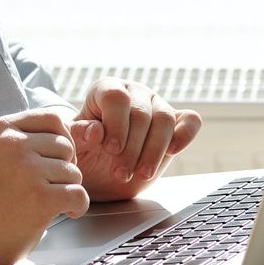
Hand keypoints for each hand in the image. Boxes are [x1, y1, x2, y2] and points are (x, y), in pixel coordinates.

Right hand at [0, 108, 90, 264]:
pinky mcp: (39, 198)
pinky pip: (79, 194)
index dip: (61, 140)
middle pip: (65, 145)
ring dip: (68, 189)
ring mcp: (25, 170)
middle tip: (49, 186)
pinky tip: (65, 213)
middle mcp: (11, 144)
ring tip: (47, 202)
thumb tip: (88, 130)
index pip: (52, 119)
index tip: (52, 161)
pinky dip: (78, 206)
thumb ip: (30, 139)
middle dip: (64, 167)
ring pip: (74, 171)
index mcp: (0, 129)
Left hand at [66, 77, 202, 201]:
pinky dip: (186, 134)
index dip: (115, 123)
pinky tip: (173, 151)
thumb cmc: (84, 154)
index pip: (116, 97)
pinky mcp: (176, 123)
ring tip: (142, 174)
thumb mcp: (73, 147)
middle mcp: (134, 93)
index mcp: (106, 90)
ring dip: (154, 150)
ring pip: (164, 119)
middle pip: (141, 113)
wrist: (100, 174)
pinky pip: (190, 121)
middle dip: (132, 148)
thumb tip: (95, 130)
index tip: (110, 150)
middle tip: (120, 173)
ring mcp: (157, 106)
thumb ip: (79, 136)